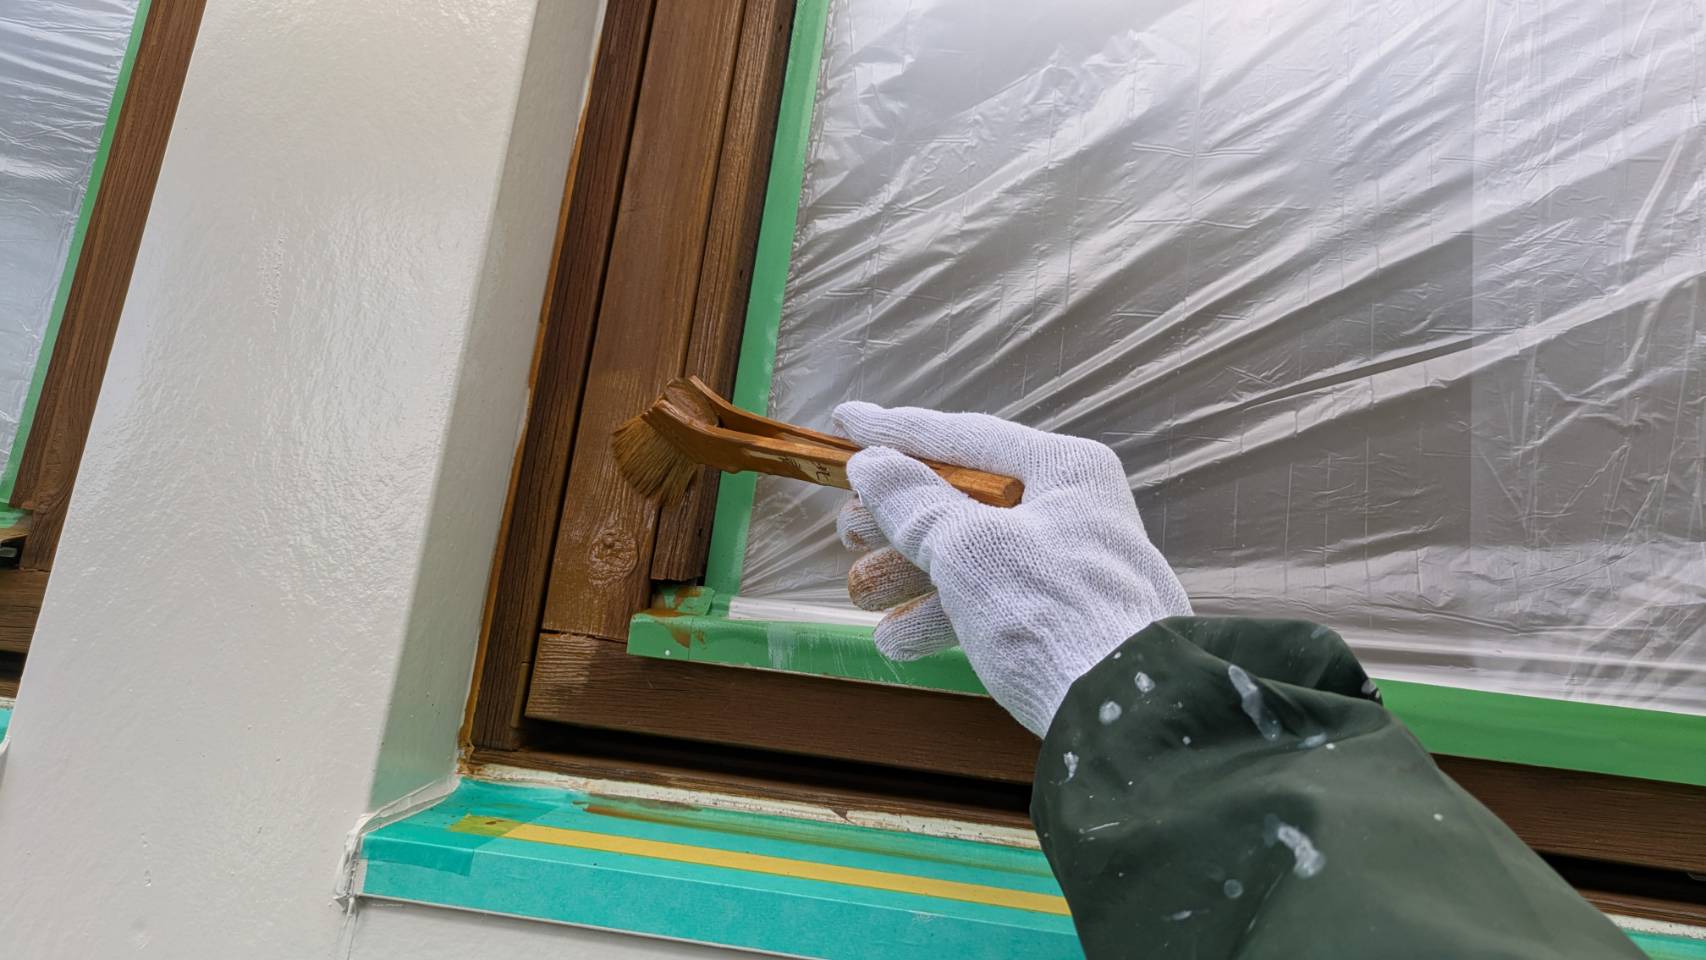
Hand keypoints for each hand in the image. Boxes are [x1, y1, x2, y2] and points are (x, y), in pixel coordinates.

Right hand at [834, 402, 1191, 735]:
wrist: (1125, 710)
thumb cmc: (1051, 612)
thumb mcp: (971, 549)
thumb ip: (914, 504)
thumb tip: (872, 465)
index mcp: (1063, 469)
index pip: (964, 437)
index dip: (896, 432)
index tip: (844, 421)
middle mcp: (1069, 508)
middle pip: (964, 498)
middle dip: (898, 520)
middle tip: (847, 531)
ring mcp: (1068, 565)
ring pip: (971, 554)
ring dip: (909, 573)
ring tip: (859, 590)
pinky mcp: (1062, 618)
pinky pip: (990, 601)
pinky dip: (943, 614)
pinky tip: (897, 639)